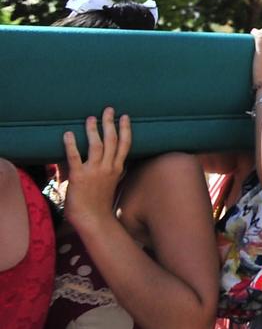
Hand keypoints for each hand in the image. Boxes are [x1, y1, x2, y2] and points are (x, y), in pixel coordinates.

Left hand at [61, 109, 131, 231]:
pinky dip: (71, 144)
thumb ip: (112, 171)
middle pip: (113, 140)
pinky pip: (74, 157)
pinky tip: (68, 134)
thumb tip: (113, 163)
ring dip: (93, 130)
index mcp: (117, 169)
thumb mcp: (112, 184)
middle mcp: (108, 167)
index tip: (124, 117)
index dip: (125, 129)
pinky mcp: (79, 176)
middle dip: (110, 123)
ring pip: (97, 145)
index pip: (125, 145)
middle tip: (109, 109)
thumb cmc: (101, 204)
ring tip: (91, 118)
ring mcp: (95, 171)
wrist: (94, 219)